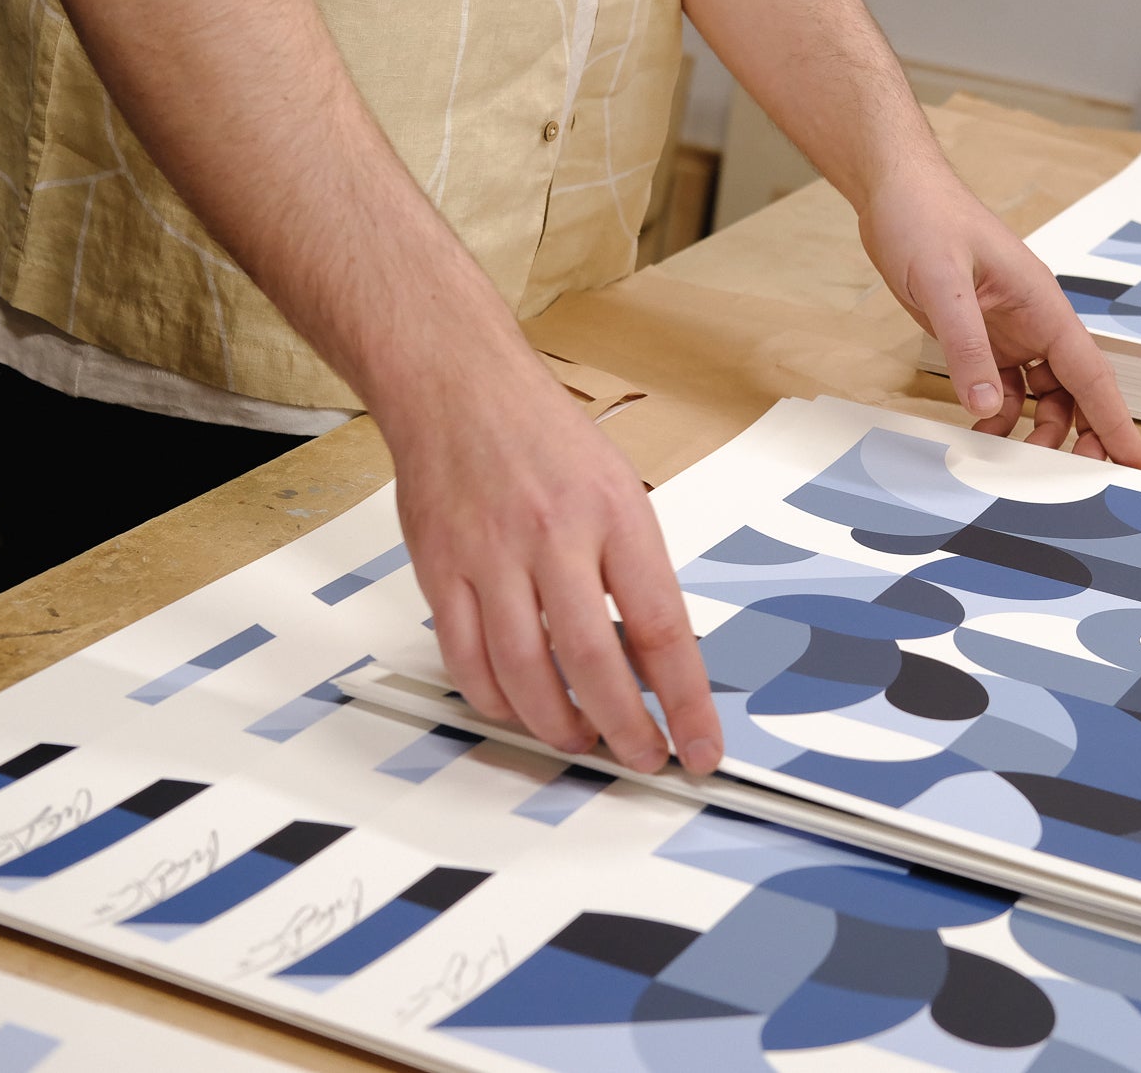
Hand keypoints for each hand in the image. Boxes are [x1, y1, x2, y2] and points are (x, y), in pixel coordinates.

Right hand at [375, 354, 721, 774]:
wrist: (457, 384)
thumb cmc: (544, 435)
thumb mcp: (620, 488)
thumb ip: (635, 570)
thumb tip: (657, 658)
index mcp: (616, 514)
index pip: (662, 627)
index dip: (686, 701)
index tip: (702, 744)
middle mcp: (554, 535)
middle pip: (593, 663)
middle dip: (625, 729)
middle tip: (642, 756)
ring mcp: (490, 555)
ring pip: (524, 673)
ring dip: (557, 725)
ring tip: (580, 739)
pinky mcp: (439, 569)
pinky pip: (466, 659)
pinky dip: (494, 699)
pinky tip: (517, 707)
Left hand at [860, 160, 1140, 467]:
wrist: (895, 191)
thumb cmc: (925, 218)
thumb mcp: (942, 285)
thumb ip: (966, 348)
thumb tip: (987, 409)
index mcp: (1042, 304)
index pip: (1091, 373)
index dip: (1115, 420)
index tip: (1137, 460)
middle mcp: (1034, 319)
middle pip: (1074, 390)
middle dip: (1081, 436)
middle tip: (1076, 482)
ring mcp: (1009, 328)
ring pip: (1041, 393)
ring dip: (1036, 429)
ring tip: (1017, 465)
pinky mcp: (981, 333)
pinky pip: (1003, 384)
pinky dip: (998, 413)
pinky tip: (981, 432)